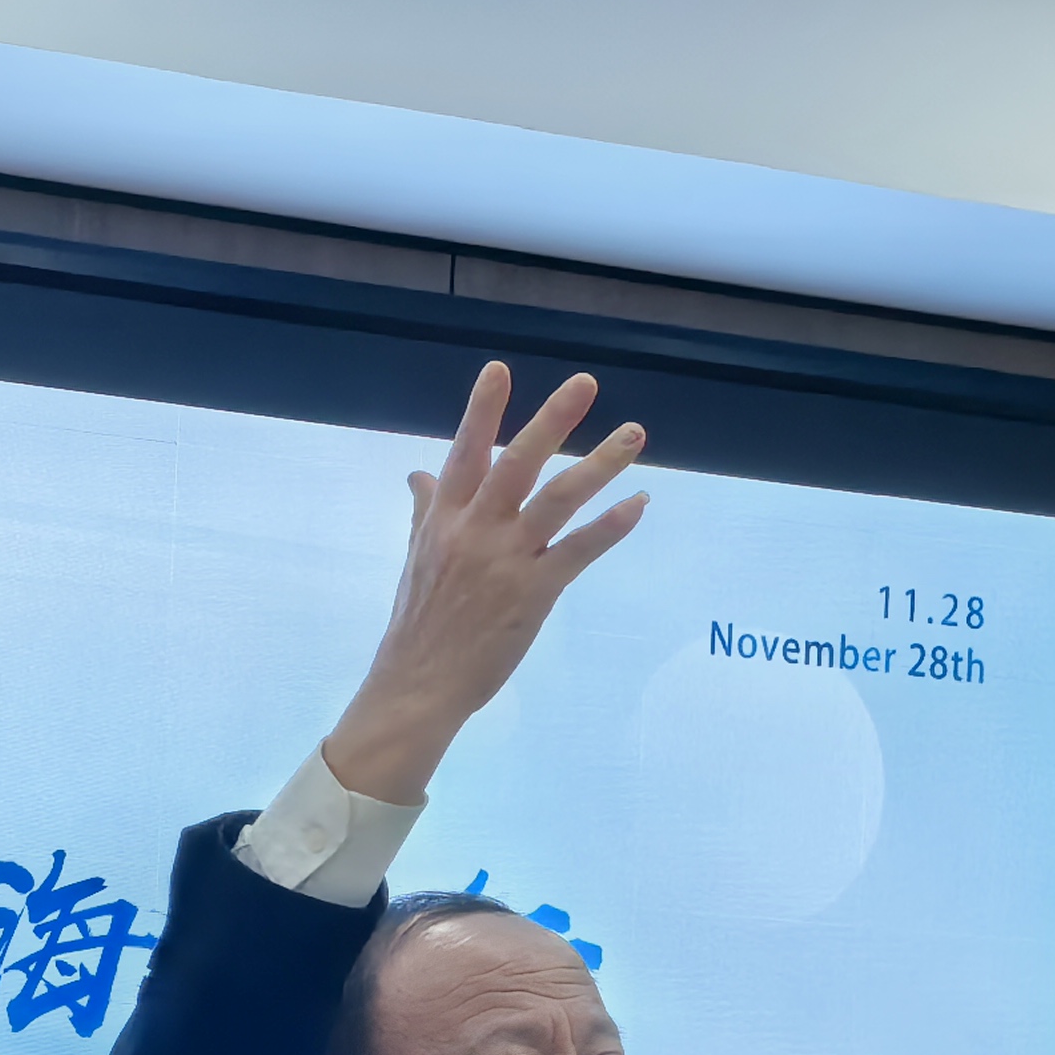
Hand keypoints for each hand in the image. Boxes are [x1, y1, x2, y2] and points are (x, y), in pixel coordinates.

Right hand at [323, 362, 646, 806]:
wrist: (417, 685)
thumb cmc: (417, 624)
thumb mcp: (417, 559)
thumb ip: (426, 511)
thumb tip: (420, 473)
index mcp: (443, 521)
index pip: (463, 454)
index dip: (481, 411)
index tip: (500, 369)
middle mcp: (475, 531)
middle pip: (516, 464)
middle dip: (551, 421)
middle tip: (584, 384)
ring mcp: (506, 561)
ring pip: (557, 500)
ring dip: (600, 463)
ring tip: (634, 433)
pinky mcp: (534, 592)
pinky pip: (579, 551)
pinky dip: (610, 526)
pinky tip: (638, 503)